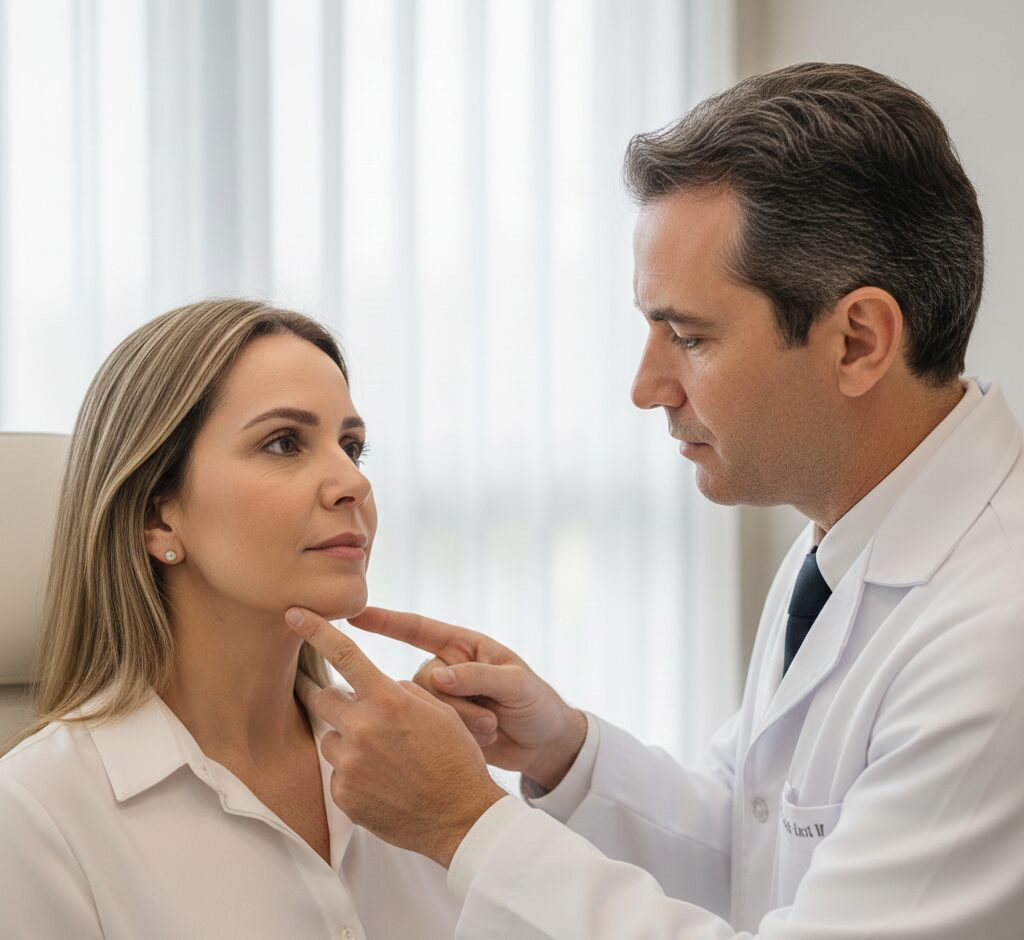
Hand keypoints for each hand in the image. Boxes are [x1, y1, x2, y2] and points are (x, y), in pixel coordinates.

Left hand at [285, 606, 505, 868]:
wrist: (461, 817)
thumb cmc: (456, 758)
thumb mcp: (438, 711)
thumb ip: (401, 692)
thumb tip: (379, 686)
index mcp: (388, 700)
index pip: (343, 654)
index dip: (316, 630)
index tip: (294, 614)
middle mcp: (362, 728)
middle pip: (321, 698)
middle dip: (325, 694)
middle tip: (331, 697)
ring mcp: (350, 764)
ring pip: (328, 738)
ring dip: (345, 739)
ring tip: (380, 756)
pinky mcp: (343, 795)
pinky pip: (337, 773)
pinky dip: (353, 773)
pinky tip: (381, 782)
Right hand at [348, 607, 587, 791]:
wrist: (546, 746)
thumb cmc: (537, 704)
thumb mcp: (516, 684)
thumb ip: (479, 677)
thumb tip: (438, 677)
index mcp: (464, 647)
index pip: (418, 629)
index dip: (386, 621)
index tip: (355, 614)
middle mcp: (449, 670)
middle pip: (419, 680)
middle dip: (451, 702)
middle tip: (489, 718)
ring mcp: (444, 701)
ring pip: (421, 710)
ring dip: (457, 722)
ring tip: (490, 729)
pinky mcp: (442, 730)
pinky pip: (429, 732)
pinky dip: (456, 738)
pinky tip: (482, 742)